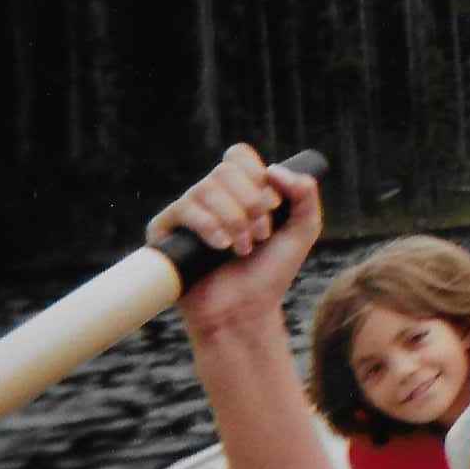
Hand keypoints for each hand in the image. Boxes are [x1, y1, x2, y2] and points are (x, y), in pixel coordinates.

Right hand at [147, 143, 323, 342]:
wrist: (245, 311)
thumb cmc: (271, 272)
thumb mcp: (303, 229)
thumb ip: (305, 194)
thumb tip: (272, 169)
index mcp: (237, 190)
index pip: (239, 156)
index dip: (258, 178)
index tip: (273, 207)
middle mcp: (209, 196)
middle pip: (225, 170)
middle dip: (251, 203)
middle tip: (260, 235)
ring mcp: (186, 213)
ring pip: (207, 188)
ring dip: (234, 220)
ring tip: (243, 249)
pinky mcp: (164, 232)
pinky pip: (184, 209)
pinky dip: (209, 226)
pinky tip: (221, 247)